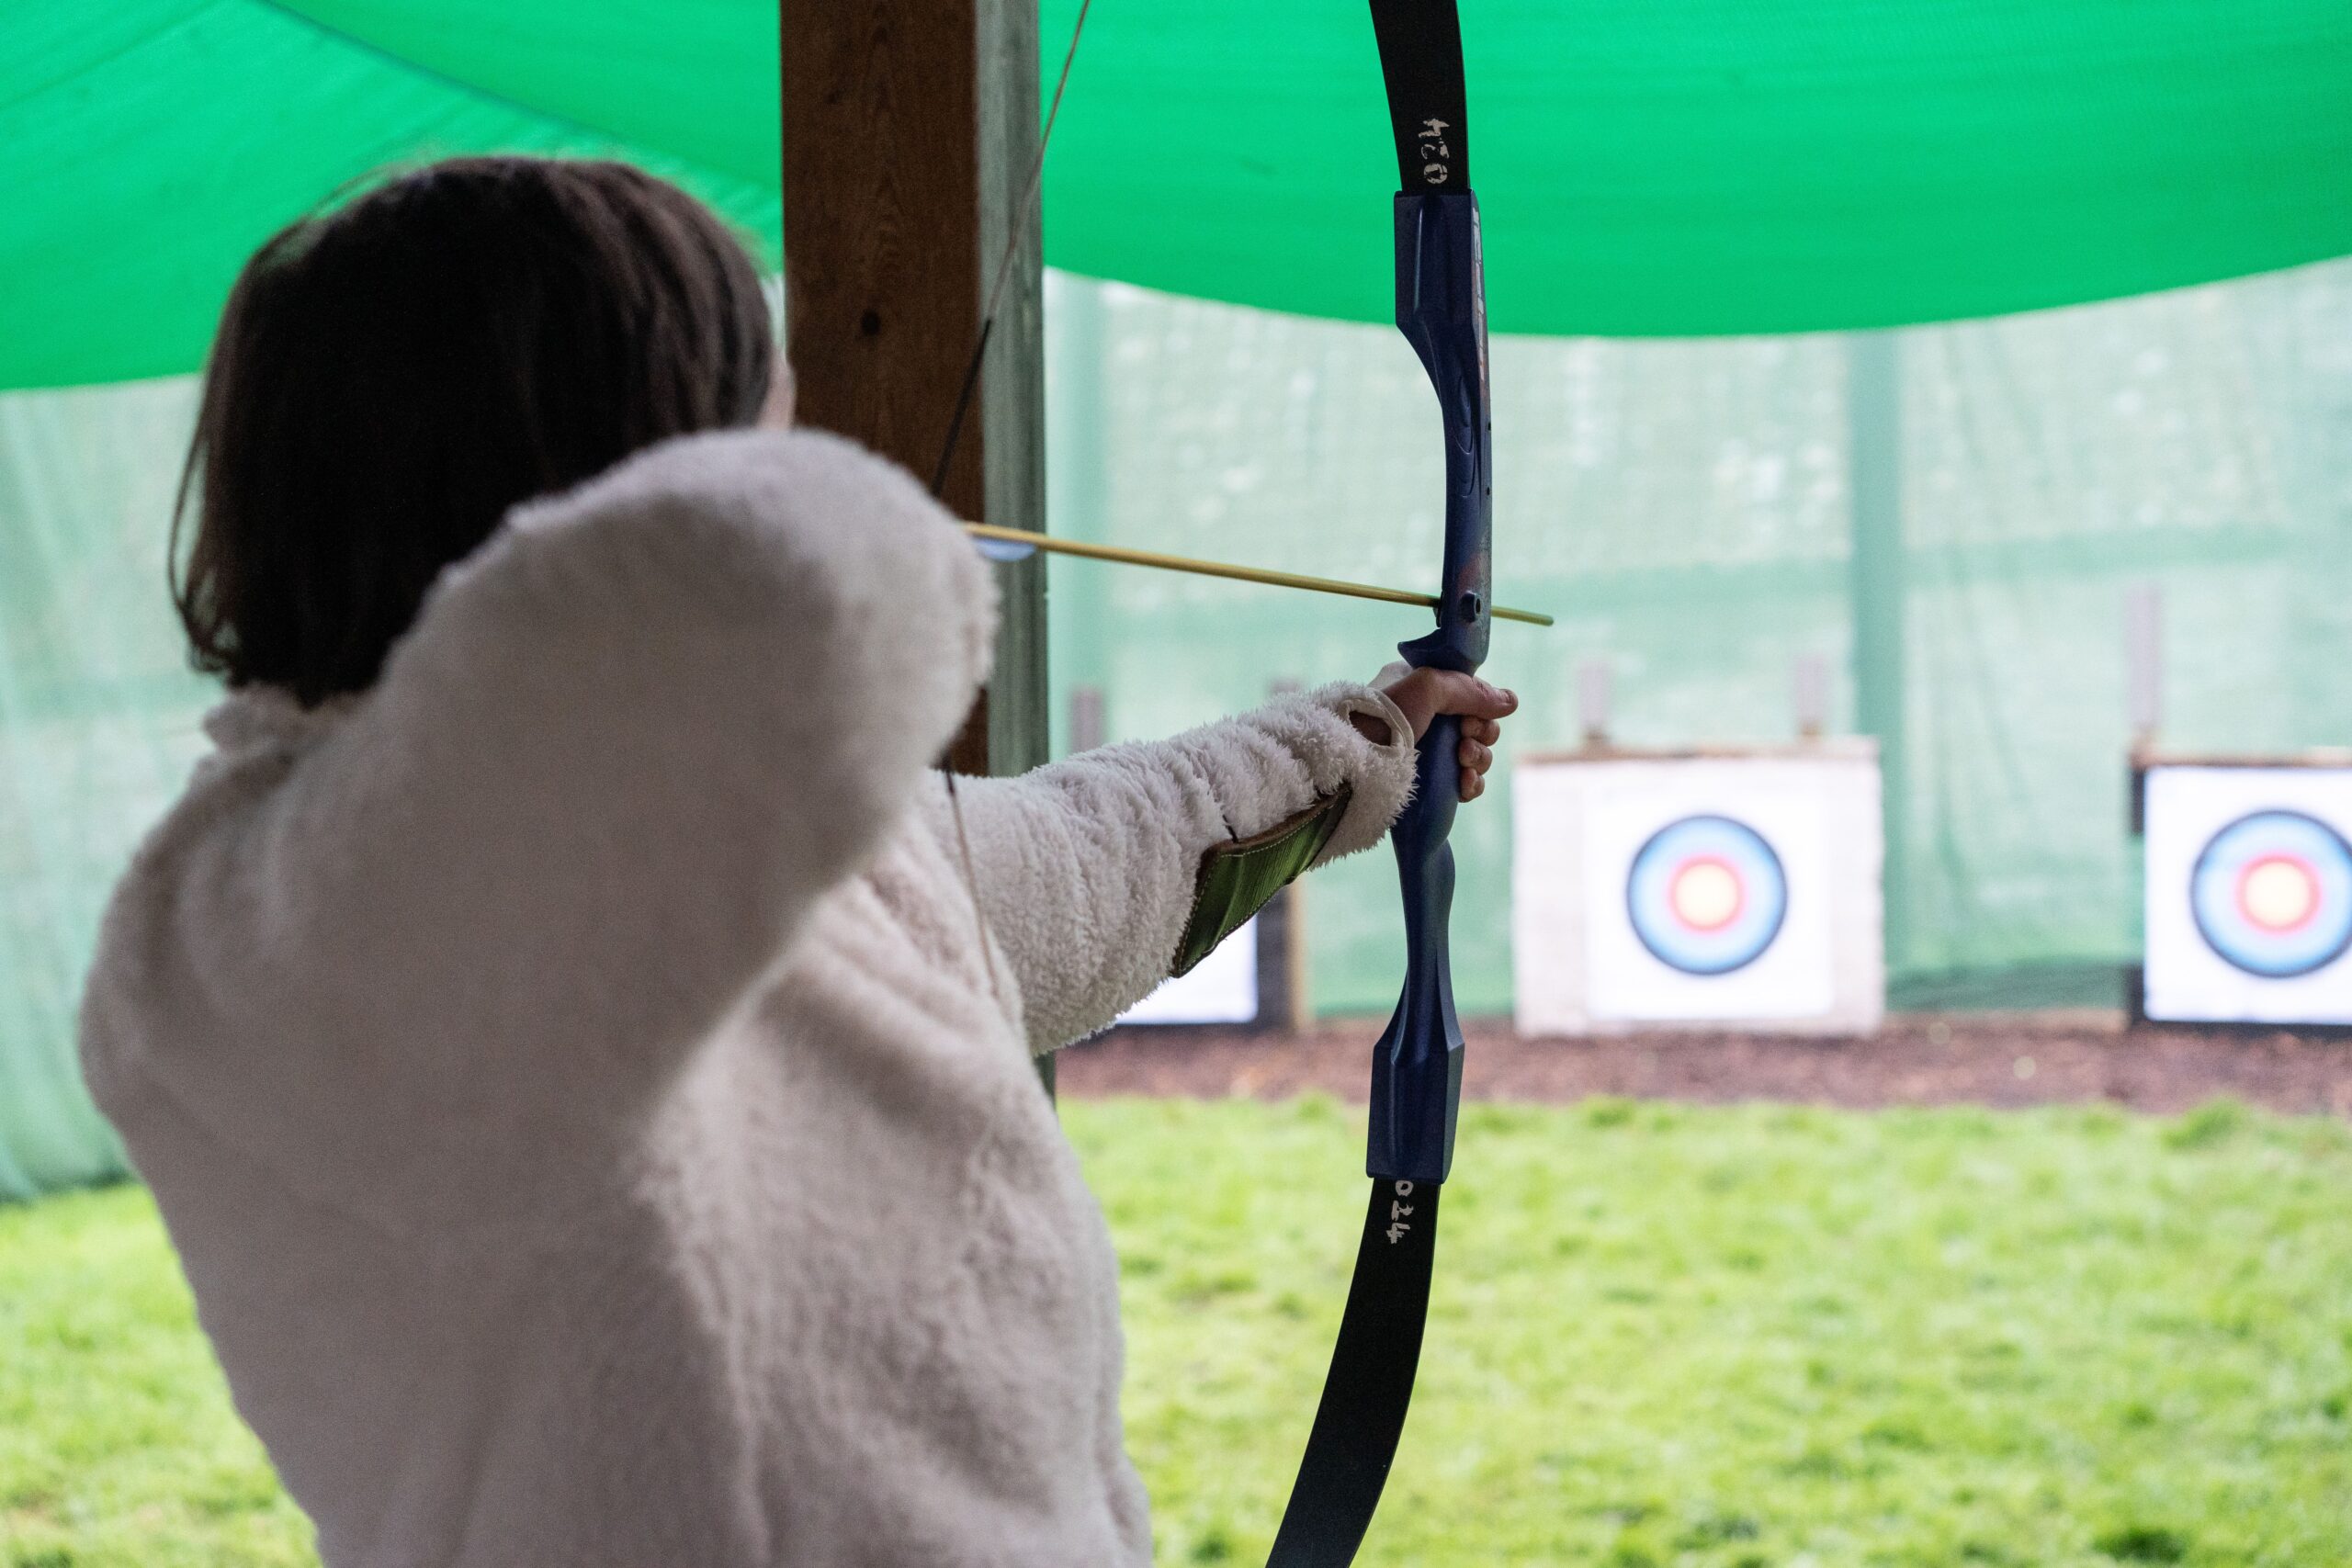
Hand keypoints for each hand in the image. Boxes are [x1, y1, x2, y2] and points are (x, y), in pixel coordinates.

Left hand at [1352, 667, 1518, 802]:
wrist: (1351, 765)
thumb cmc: (1384, 716)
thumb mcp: (1428, 686)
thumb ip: (1471, 690)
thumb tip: (1511, 702)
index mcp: (1418, 686)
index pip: (1467, 692)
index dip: (1479, 706)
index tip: (1470, 718)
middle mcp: (1422, 716)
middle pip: (1476, 725)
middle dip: (1481, 735)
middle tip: (1465, 743)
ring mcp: (1424, 751)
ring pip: (1472, 754)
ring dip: (1478, 760)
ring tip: (1464, 765)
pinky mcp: (1425, 783)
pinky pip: (1462, 782)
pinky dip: (1470, 784)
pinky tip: (1465, 786)